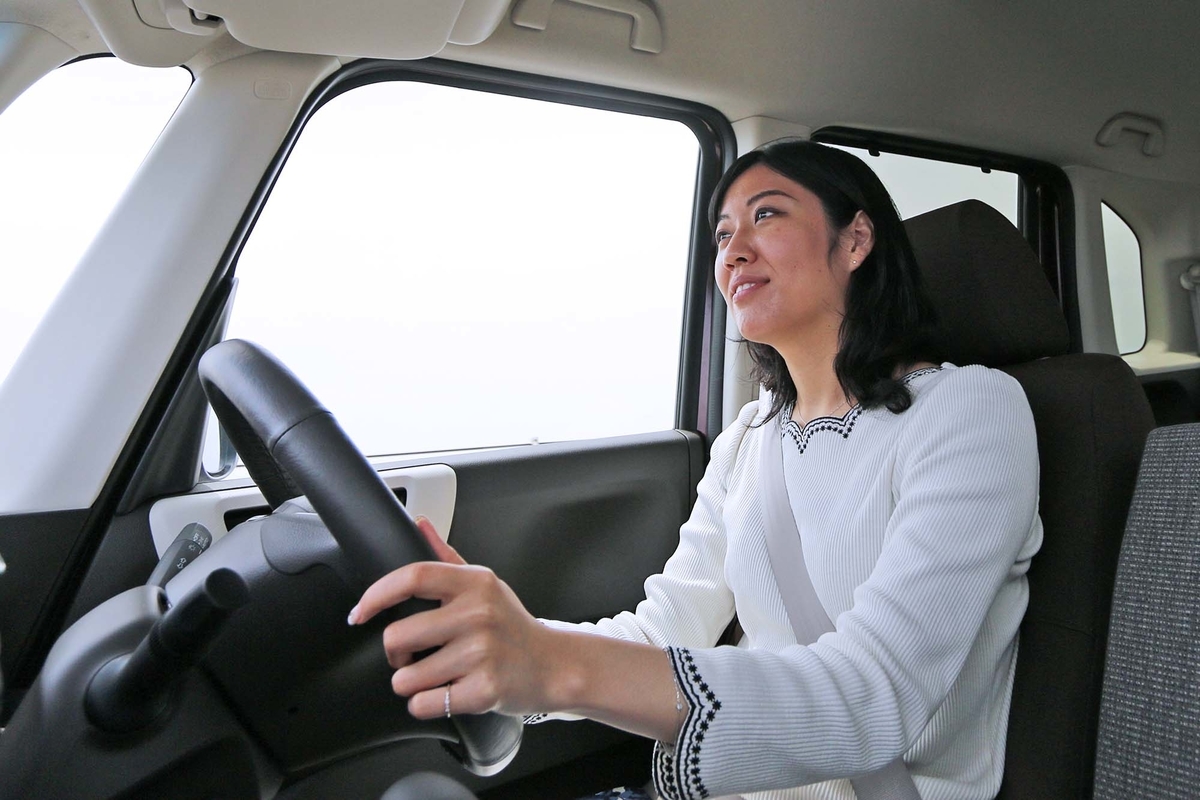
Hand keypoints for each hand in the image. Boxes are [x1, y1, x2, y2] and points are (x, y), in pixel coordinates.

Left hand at [347, 516, 557, 718]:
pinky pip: (424, 703)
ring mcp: (481, 653)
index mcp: (474, 583)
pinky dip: (424, 704)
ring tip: (433, 675)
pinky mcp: (483, 689)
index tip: (360, 612)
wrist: (554, 665)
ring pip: (406, 678)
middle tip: (412, 655)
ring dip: (410, 683)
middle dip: (395, 654)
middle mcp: (478, 614)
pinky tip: (445, 693)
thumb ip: (447, 557)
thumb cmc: (512, 625)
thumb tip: (420, 525)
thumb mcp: (485, 585)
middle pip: (397, 636)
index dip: (376, 594)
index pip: (413, 577)